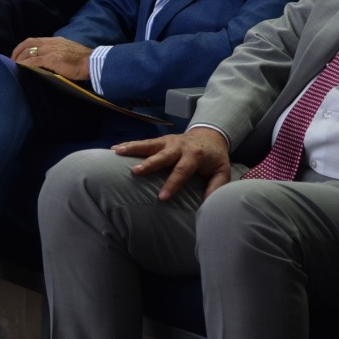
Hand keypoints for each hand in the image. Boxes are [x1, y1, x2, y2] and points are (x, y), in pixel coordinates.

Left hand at [12, 36, 91, 80]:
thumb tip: (48, 62)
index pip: (34, 40)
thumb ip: (57, 53)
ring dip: (19, 59)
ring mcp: (50, 50)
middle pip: (28, 43)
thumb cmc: (83, 60)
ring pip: (28, 51)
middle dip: (17, 52)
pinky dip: (25, 64)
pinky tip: (21, 68)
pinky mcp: (51, 59)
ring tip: (15, 67)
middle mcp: (51, 43)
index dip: (23, 47)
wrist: (92, 62)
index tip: (18, 55)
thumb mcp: (68, 52)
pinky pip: (33, 61)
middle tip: (12, 61)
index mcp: (55, 41)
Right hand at [113, 127, 232, 200]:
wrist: (211, 135)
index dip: (172, 184)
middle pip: (162, 155)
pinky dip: (129, 144)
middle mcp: (179, 146)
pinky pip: (144, 142)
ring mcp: (168, 141)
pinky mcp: (161, 140)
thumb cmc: (214, 158)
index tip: (161, 198)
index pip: (182, 171)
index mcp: (195, 156)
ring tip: (117, 152)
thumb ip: (216, 186)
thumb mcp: (222, 171)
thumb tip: (208, 203)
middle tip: (135, 172)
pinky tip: (115, 149)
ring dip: (133, 148)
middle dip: (149, 163)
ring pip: (149, 144)